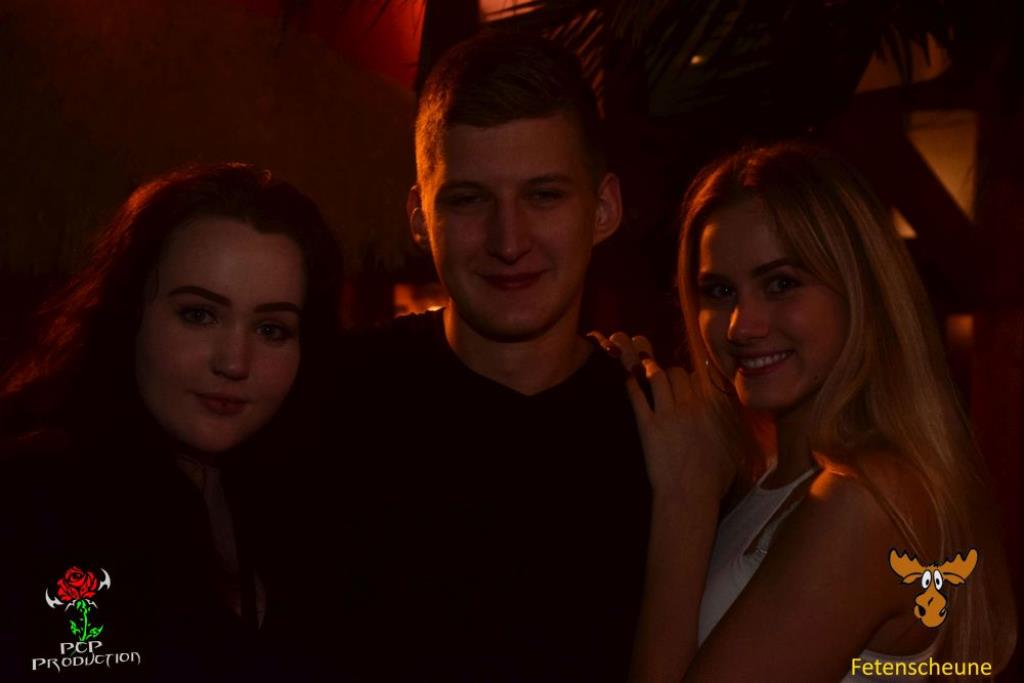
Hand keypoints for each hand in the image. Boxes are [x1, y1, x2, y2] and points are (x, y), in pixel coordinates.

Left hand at [589, 331, 735, 502]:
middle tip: (663, 374)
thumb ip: (729, 429)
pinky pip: (637, 397)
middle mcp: (689, 407)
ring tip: (643, 365)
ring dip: (649, 368)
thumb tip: (731, 419)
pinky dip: (631, 384)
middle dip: (670, 371)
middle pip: (678, 373)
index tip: (684, 378)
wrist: (689, 495)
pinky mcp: (647, 426)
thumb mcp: (732, 451)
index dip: (689, 377)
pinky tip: (628, 378)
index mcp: (710, 411)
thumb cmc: (712, 480)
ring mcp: (667, 415)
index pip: (698, 380)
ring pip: (658, 377)